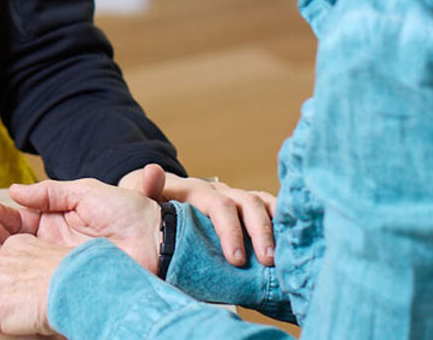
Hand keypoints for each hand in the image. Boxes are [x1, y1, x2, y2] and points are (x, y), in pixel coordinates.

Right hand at [0, 172, 162, 272]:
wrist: (155, 240)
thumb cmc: (128, 212)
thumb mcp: (86, 192)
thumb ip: (50, 192)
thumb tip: (15, 190)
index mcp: (59, 217)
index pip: (22, 217)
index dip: (4, 215)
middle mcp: (55, 240)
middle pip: (15, 238)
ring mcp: (58, 260)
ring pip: (20, 258)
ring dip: (1, 249)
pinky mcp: (65, 279)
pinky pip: (35, 277)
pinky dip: (16, 272)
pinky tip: (4, 263)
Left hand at [119, 163, 278, 265]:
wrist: (158, 194)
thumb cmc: (150, 201)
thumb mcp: (140, 193)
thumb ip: (147, 187)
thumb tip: (152, 172)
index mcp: (197, 191)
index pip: (219, 206)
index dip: (230, 231)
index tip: (236, 259)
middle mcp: (221, 192)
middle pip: (248, 204)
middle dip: (261, 232)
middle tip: (268, 261)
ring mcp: (236, 198)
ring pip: (263, 204)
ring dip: (276, 228)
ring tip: (285, 256)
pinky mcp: (245, 209)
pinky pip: (269, 210)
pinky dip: (282, 224)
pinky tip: (291, 245)